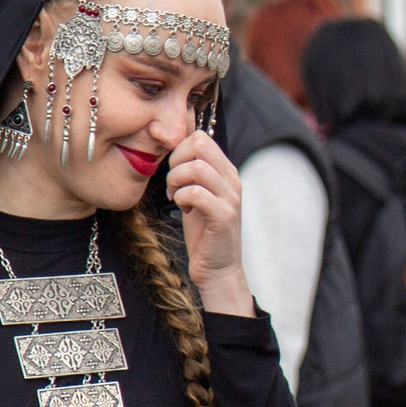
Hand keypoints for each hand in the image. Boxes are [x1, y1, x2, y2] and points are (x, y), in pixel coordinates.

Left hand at [162, 131, 253, 315]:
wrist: (218, 268)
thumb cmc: (204, 232)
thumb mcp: (199, 195)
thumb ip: (193, 172)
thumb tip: (174, 150)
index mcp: (226, 172)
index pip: (200, 138)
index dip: (179, 150)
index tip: (175, 173)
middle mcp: (232, 180)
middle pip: (199, 144)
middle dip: (176, 161)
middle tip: (173, 183)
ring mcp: (230, 198)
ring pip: (196, 168)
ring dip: (176, 181)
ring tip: (176, 197)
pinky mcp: (223, 216)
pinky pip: (196, 193)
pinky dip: (181, 198)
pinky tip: (183, 209)